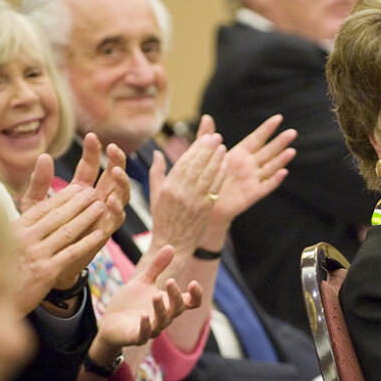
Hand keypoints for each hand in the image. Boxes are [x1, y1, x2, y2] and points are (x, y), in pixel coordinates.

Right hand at [12, 179, 106, 313]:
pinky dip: (87, 242)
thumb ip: (18, 230)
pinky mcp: (46, 272)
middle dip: (78, 201)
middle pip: (56, 216)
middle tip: (94, 191)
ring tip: (101, 206)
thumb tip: (34, 215)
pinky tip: (100, 234)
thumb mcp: (1, 246)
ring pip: (66, 231)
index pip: (41, 209)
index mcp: (13, 230)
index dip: (61, 197)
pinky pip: (71, 253)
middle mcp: (24, 239)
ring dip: (86, 217)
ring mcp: (35, 255)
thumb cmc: (0, 275)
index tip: (77, 187)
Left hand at [19, 135, 130, 290]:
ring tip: (116, 171)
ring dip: (121, 182)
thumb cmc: (40, 231)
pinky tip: (111, 200)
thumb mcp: (35, 204)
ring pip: (120, 194)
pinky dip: (116, 209)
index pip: (90, 166)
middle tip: (113, 148)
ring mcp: (103, 215)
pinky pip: (116, 218)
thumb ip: (39, 182)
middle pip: (112, 176)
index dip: (93, 152)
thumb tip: (45, 155)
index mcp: (79, 190)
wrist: (45, 260)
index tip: (92, 136)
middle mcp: (95, 200)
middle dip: (116, 161)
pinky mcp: (105, 231)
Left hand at [96, 245, 202, 350]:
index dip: (196, 295)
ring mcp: (151, 328)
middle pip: (178, 309)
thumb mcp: (142, 281)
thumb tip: (171, 246)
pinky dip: (145, 326)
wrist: (109, 322)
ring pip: (163, 321)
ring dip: (161, 309)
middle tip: (169, 281)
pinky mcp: (136, 337)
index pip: (190, 303)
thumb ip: (157, 267)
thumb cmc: (129, 303)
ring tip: (155, 294)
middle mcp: (164, 317)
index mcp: (168, 304)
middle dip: (175, 296)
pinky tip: (143, 316)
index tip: (193, 282)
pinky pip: (144, 334)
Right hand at [148, 128, 225, 255]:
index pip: (184, 162)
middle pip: (197, 165)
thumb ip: (156, 172)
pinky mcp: (205, 209)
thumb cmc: (163, 218)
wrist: (173, 244)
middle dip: (207, 149)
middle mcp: (181, 193)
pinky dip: (221, 175)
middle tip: (216, 137)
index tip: (204, 137)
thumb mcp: (154, 195)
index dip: (195, 148)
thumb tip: (157, 153)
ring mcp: (194, 201)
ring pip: (207, 175)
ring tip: (223, 147)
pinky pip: (215, 188)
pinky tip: (225, 165)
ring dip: (216, 159)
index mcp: (168, 188)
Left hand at [207, 113, 297, 226]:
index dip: (267, 128)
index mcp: (240, 154)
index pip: (257, 138)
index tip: (279, 117)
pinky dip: (275, 180)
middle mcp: (249, 165)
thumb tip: (207, 117)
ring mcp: (252, 179)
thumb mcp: (205, 155)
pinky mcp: (252, 194)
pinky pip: (266, 186)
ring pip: (271, 167)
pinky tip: (283, 172)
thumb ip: (206, 136)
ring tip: (291, 151)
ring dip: (281, 160)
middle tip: (293, 132)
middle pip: (268, 151)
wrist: (204, 203)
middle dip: (280, 142)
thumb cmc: (206, 178)